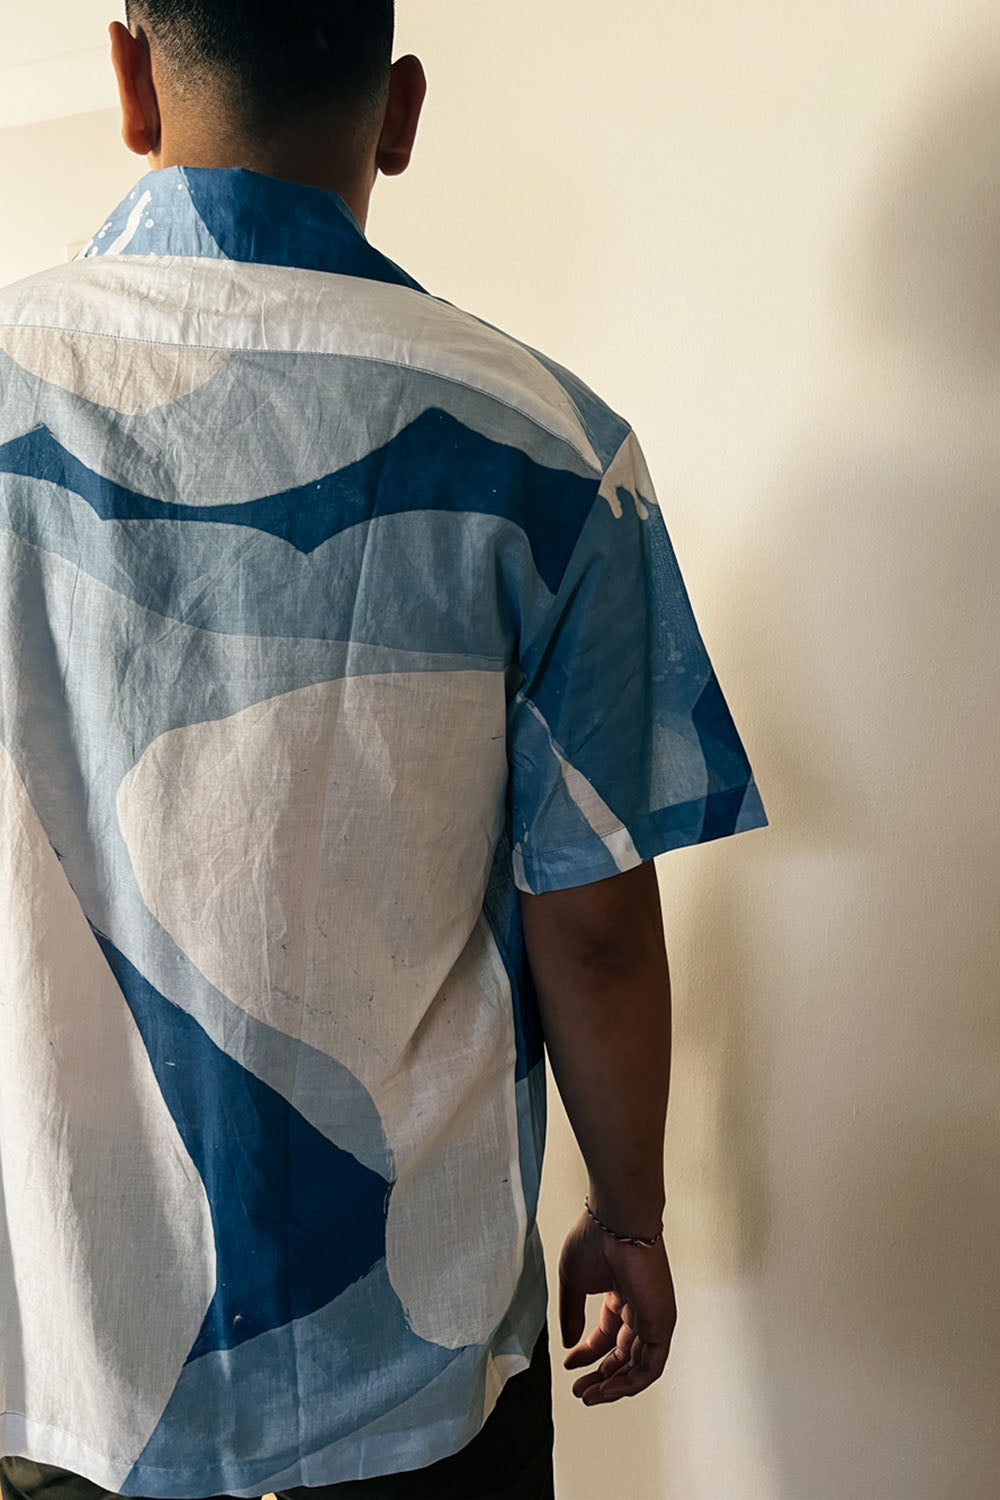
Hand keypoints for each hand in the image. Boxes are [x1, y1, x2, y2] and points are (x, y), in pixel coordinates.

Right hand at [558, 1205, 676, 1404]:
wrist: (616, 1223)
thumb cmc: (595, 1239)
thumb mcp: (572, 1282)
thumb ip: (571, 1314)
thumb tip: (570, 1343)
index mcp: (620, 1295)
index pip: (607, 1336)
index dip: (587, 1354)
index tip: (569, 1364)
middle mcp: (639, 1307)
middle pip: (623, 1355)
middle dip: (600, 1376)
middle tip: (581, 1392)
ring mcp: (652, 1316)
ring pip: (638, 1366)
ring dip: (613, 1386)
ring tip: (590, 1396)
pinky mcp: (661, 1323)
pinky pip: (651, 1366)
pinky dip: (631, 1383)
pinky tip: (609, 1389)